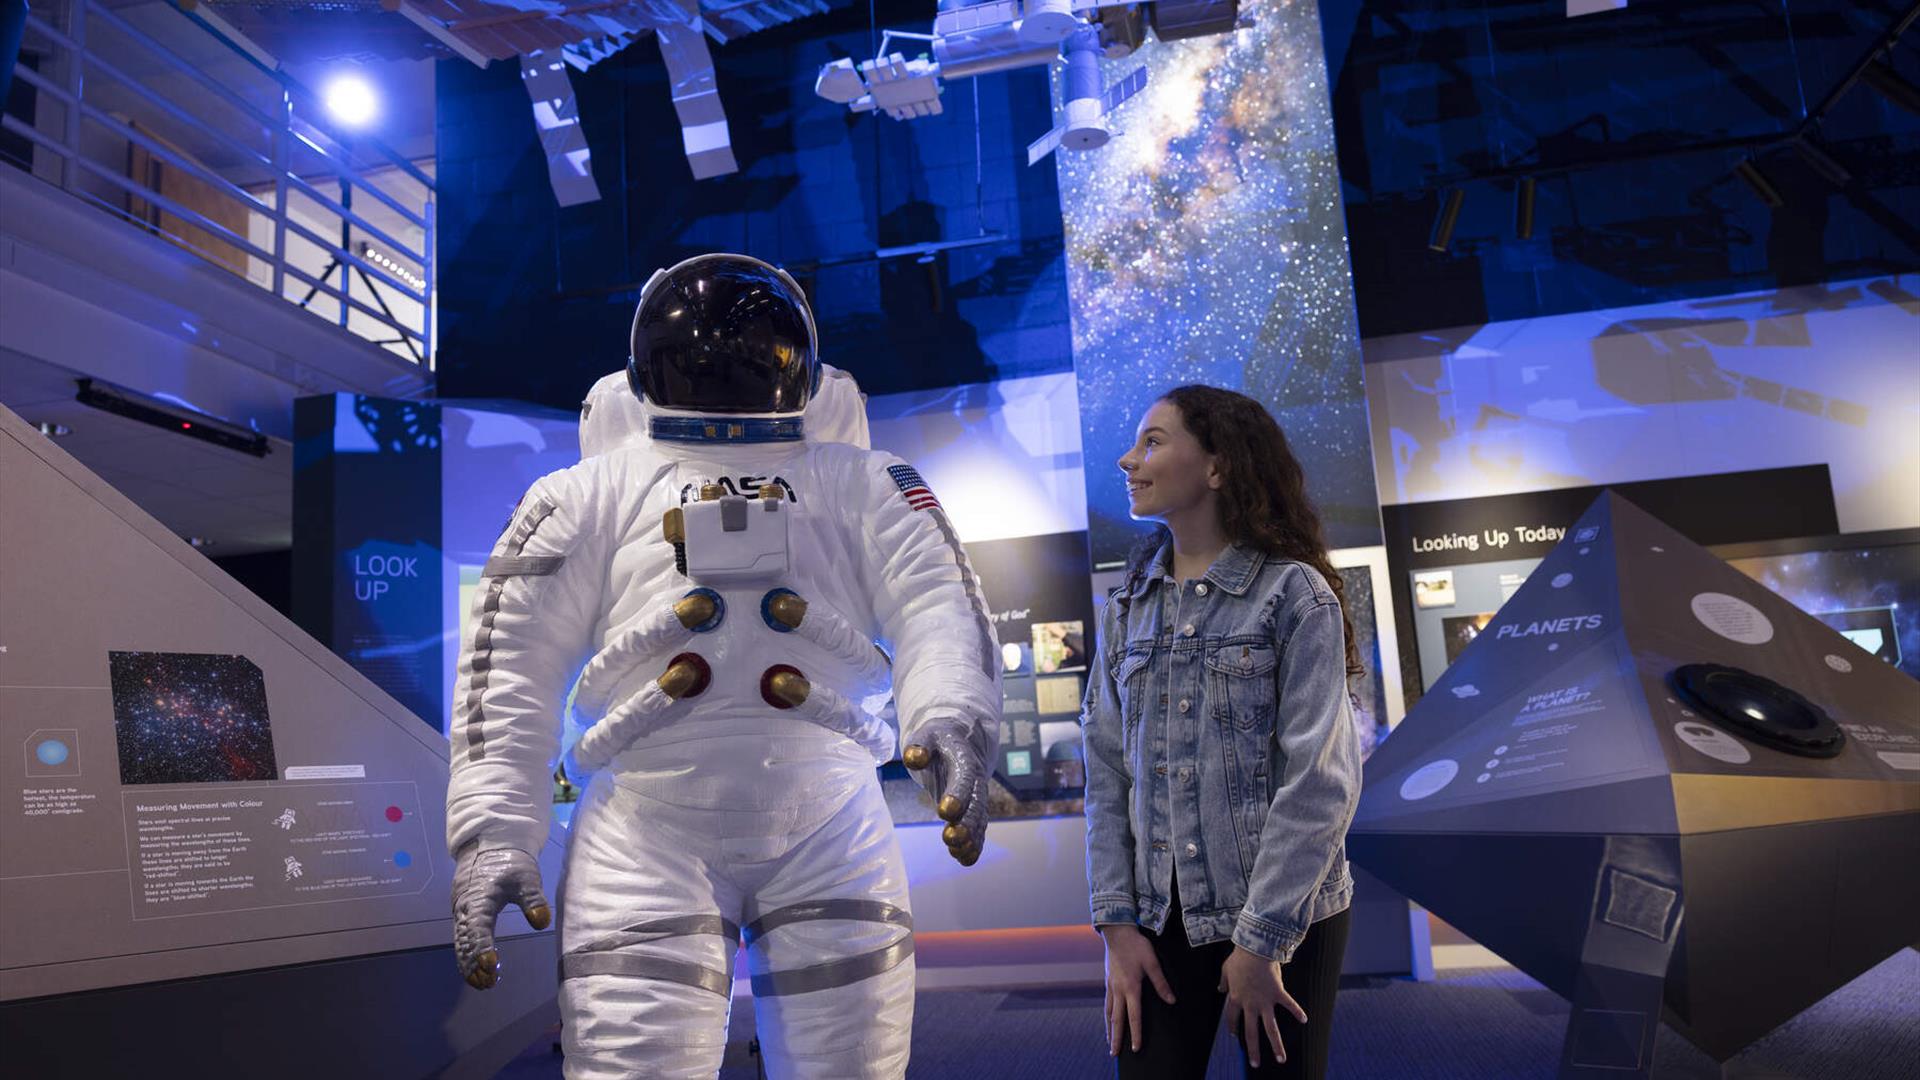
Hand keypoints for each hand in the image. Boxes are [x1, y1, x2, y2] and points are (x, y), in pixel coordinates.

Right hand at [451, 843, 551, 988]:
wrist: (489, 843)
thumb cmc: (509, 860)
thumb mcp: (525, 877)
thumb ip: (533, 899)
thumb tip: (541, 923)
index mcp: (479, 898)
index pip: (478, 928)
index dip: (483, 948)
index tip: (491, 966)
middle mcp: (465, 908)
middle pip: (465, 941)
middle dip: (474, 963)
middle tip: (487, 983)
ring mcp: (462, 911)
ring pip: (462, 942)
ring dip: (469, 963)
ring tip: (484, 983)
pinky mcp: (464, 913)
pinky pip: (463, 938)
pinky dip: (468, 954)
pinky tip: (479, 969)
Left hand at [901, 718, 988, 864]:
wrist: (962, 740)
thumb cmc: (938, 739)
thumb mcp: (926, 735)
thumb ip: (919, 746)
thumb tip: (914, 758)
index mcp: (964, 761)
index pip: (963, 779)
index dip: (957, 795)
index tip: (946, 811)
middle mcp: (975, 782)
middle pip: (975, 804)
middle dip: (966, 823)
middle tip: (953, 838)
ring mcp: (976, 798)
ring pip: (978, 820)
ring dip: (971, 838)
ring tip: (958, 853)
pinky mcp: (973, 809)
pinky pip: (978, 828)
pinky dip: (973, 844)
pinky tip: (964, 859)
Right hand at [1100, 923, 1175, 1054]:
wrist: (1117, 932)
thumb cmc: (1137, 946)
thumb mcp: (1153, 963)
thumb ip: (1161, 983)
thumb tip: (1171, 1001)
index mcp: (1131, 987)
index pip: (1134, 1016)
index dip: (1135, 1033)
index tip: (1135, 1048)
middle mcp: (1118, 990)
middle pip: (1117, 1019)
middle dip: (1116, 1038)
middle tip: (1114, 1054)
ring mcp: (1111, 986)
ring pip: (1109, 1012)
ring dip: (1109, 1029)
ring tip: (1110, 1042)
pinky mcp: (1108, 981)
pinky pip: (1106, 1003)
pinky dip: (1107, 1015)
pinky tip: (1109, 1019)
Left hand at [1218, 944, 1307, 1067]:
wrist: (1254, 949)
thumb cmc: (1239, 958)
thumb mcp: (1226, 970)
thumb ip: (1223, 982)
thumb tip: (1219, 989)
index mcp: (1236, 999)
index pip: (1232, 1018)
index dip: (1233, 1028)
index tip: (1235, 1036)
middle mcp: (1250, 1004)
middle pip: (1251, 1032)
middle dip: (1252, 1049)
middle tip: (1254, 1064)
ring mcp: (1265, 1001)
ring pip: (1270, 1028)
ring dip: (1276, 1045)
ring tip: (1280, 1059)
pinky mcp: (1278, 994)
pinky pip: (1289, 1005)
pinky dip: (1297, 1011)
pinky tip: (1304, 1020)